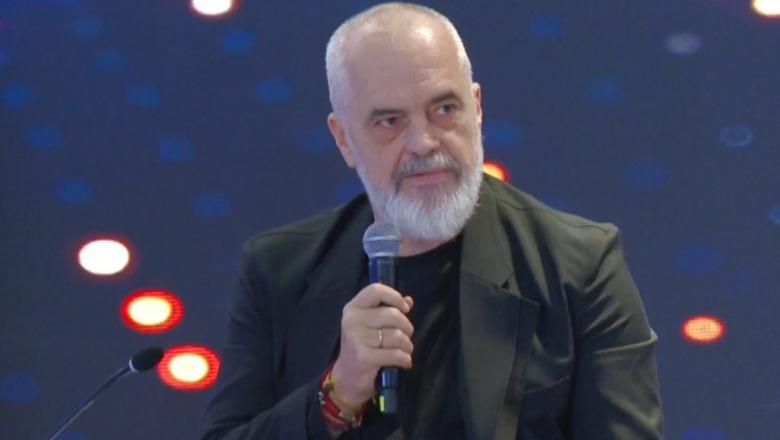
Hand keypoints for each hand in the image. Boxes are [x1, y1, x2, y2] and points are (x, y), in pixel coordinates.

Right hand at [330, 283, 413, 409]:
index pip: (376, 290)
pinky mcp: (364, 358)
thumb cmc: (363, 347)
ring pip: (397, 336)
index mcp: (353, 308)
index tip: (404, 309)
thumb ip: (388, 310)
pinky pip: (396, 354)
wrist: (347, 379)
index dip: (395, 297)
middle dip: (407, 327)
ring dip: (407, 346)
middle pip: (393, 314)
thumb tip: (408, 301)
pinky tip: (403, 362)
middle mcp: (352, 320)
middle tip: (405, 336)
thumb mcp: (371, 325)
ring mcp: (356, 339)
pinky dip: (405, 359)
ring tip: (403, 351)